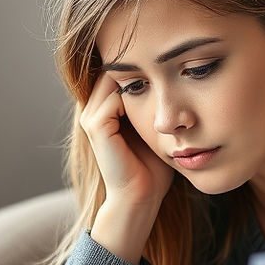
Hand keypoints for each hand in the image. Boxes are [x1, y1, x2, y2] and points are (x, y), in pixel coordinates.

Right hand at [80, 74, 174, 208]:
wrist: (141, 196)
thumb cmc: (152, 167)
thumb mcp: (153, 128)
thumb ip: (152, 104)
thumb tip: (174, 79)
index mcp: (102, 109)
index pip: (117, 70)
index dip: (141, 67)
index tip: (167, 70)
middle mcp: (91, 110)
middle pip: (113, 69)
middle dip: (140, 69)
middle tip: (166, 72)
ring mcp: (90, 117)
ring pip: (113, 78)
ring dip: (140, 81)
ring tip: (163, 88)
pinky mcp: (95, 126)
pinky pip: (116, 96)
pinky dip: (137, 97)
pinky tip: (155, 109)